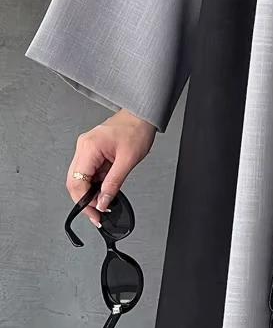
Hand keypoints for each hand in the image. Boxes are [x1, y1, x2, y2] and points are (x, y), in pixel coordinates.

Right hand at [67, 109, 155, 226]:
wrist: (143, 114)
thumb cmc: (137, 129)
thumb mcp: (128, 160)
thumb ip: (113, 184)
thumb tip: (102, 202)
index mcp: (89, 147)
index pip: (77, 182)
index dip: (84, 202)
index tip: (95, 213)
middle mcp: (84, 146)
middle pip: (74, 181)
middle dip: (85, 199)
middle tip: (98, 211)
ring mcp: (87, 146)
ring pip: (80, 177)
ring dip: (91, 190)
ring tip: (105, 198)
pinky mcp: (93, 148)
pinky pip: (89, 170)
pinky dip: (96, 181)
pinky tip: (105, 185)